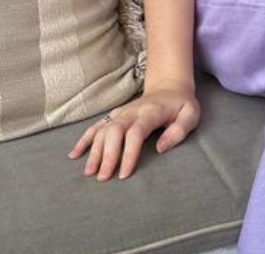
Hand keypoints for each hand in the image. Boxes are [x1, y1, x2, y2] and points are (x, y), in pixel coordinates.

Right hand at [68, 82, 200, 180]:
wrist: (169, 86)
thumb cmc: (181, 104)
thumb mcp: (190, 114)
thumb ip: (179, 131)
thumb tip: (160, 148)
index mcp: (151, 112)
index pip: (135, 133)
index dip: (128, 153)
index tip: (124, 174)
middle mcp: (132, 111)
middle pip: (114, 131)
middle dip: (107, 155)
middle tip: (103, 178)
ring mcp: (121, 112)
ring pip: (102, 130)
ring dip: (94, 151)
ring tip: (89, 173)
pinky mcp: (114, 115)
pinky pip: (96, 126)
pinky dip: (83, 140)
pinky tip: (73, 155)